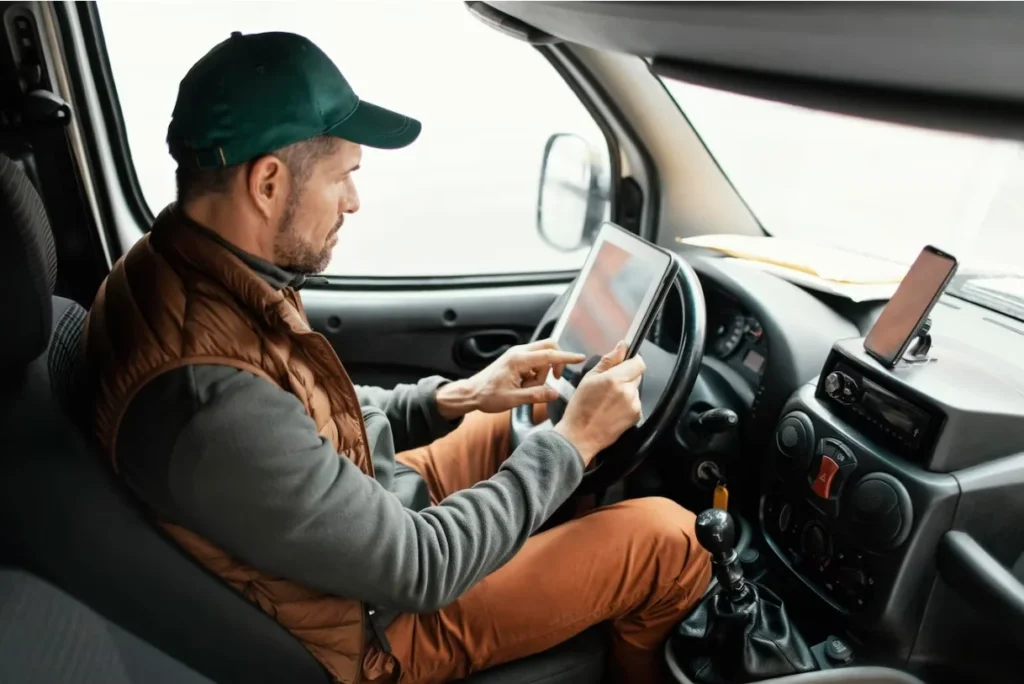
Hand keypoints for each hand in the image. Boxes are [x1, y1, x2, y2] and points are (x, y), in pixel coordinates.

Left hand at [435, 339, 585, 418]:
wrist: (471, 393)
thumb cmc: (487, 396)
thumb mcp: (512, 400)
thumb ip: (535, 396)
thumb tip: (554, 393)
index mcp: (518, 360)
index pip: (549, 355)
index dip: (566, 358)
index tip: (579, 358)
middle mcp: (518, 353)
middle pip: (548, 348)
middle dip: (556, 363)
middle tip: (554, 379)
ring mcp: (517, 355)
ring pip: (542, 357)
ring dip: (542, 373)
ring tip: (527, 388)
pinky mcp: (516, 360)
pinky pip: (535, 363)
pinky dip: (535, 374)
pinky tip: (523, 386)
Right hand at [554, 341, 645, 465]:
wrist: (580, 436)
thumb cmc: (580, 409)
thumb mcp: (589, 378)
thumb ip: (608, 360)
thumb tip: (622, 347)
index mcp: (615, 379)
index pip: (639, 362)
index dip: (632, 361)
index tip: (624, 363)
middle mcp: (628, 392)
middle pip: (637, 375)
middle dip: (626, 376)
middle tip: (609, 385)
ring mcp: (634, 405)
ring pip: (635, 389)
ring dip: (626, 391)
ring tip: (608, 401)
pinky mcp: (636, 416)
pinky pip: (635, 403)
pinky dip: (627, 404)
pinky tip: (613, 410)